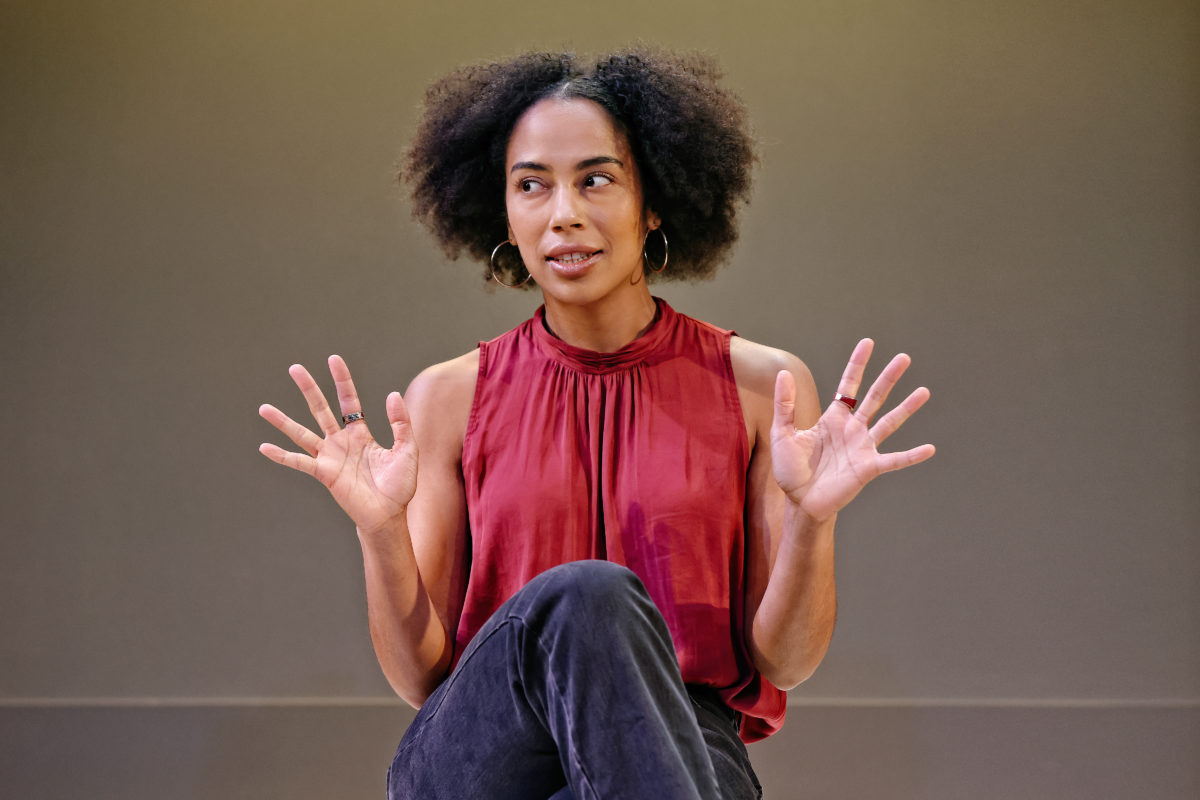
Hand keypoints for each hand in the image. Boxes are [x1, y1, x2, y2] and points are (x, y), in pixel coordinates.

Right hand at [258, 355, 417, 533]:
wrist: (389, 515)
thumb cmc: (399, 486)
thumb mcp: (407, 449)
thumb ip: (401, 423)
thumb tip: (392, 394)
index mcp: (360, 434)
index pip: (349, 401)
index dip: (342, 380)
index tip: (333, 359)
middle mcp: (341, 442)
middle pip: (321, 409)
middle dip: (308, 389)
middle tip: (294, 368)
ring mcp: (330, 457)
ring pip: (302, 433)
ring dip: (283, 421)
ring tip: (263, 408)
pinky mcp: (324, 474)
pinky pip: (300, 462)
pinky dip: (282, 455)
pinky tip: (264, 447)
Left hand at [771, 339, 934, 521]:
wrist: (800, 502)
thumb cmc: (791, 470)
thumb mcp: (782, 433)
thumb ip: (784, 404)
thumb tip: (784, 373)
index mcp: (833, 419)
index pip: (848, 386)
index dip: (857, 365)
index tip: (868, 343)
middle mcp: (853, 429)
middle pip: (874, 397)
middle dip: (888, 377)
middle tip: (904, 358)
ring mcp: (863, 447)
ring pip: (889, 422)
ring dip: (907, 408)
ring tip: (924, 391)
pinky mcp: (868, 468)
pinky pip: (894, 460)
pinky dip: (911, 455)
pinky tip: (929, 449)